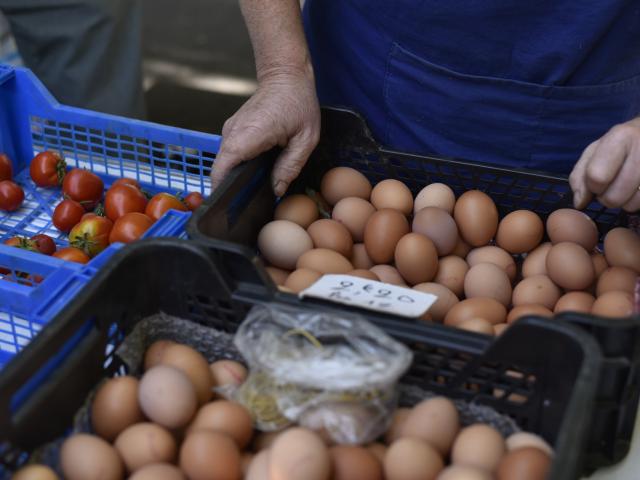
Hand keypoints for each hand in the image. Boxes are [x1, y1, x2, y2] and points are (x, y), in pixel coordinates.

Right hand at [211, 69, 319, 196]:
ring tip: (254, 189)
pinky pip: (231, 154)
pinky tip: (255, 172)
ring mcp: (230, 130)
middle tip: (249, 205)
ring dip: (236, 175)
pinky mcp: (233, 130)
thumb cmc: (298, 102)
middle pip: (221, 169)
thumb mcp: (305, 139)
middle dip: (231, 188)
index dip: (222, 190)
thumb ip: (290, 166)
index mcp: (248, 135)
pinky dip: (239, 165)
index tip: (231, 207)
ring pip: (225, 162)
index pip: (222, 169)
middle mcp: (232, 133)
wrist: (286, 74)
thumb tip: (276, 190)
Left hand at [570, 117, 639, 210]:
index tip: (597, 181)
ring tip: (627, 186)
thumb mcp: (595, 151)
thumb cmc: (621, 144)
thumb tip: (580, 202)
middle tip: (612, 186)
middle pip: (614, 197)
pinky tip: (638, 189)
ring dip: (624, 202)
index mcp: (621, 137)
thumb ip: (580, 176)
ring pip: (632, 205)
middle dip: (607, 198)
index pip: (597, 177)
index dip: (593, 186)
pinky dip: (638, 202)